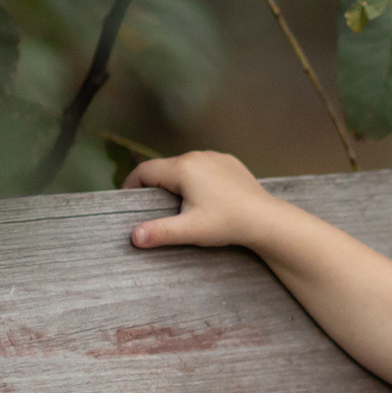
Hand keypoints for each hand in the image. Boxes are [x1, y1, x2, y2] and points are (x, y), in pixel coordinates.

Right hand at [123, 151, 273, 249]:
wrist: (266, 219)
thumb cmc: (228, 223)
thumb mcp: (190, 230)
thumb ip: (160, 232)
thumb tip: (134, 237)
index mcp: (183, 168)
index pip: (145, 171)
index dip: (131, 184)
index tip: (126, 198)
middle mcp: (198, 155)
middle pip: (164, 167)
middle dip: (154, 184)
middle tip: (150, 205)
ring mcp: (215, 156)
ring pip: (184, 165)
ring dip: (176, 180)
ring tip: (176, 202)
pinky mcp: (229, 162)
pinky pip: (204, 166)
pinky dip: (197, 178)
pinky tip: (202, 196)